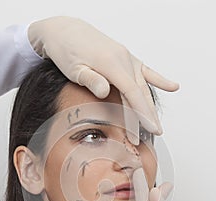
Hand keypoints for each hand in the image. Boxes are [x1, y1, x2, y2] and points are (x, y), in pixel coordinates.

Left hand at [28, 16, 178, 142]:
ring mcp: (126, 57)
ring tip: (157, 122)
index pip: (132, 93)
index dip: (141, 113)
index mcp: (111, 63)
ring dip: (150, 104)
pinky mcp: (125, 57)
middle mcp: (123, 59)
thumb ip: (91, 80)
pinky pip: (145, 70)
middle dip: (148, 114)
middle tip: (157, 132)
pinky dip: (159, 80)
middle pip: (140, 91)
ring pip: (143, 85)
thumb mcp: (73, 68)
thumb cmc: (66, 50)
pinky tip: (172, 87)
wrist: (65, 30)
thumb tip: (106, 92)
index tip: (150, 128)